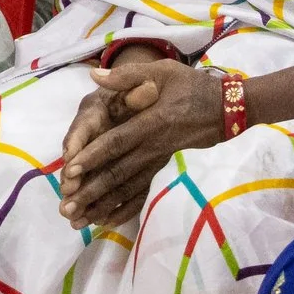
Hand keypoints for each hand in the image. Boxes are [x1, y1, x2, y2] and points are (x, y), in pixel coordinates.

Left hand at [57, 56, 225, 227]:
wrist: (227, 109)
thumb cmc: (192, 86)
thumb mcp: (162, 72)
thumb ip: (127, 76)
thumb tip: (95, 76)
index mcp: (151, 122)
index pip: (117, 142)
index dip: (94, 155)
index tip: (71, 170)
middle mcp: (154, 146)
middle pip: (118, 172)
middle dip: (91, 190)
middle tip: (66, 207)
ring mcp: (159, 160)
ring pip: (128, 188)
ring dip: (102, 205)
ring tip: (78, 221)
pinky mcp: (163, 168)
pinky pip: (143, 193)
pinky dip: (125, 209)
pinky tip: (106, 221)